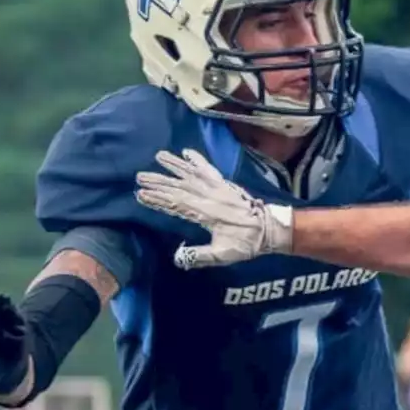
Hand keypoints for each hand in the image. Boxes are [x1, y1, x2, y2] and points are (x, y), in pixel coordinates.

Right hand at [135, 149, 292, 268]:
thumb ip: (201, 256)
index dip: (159, 199)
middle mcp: (210, 197)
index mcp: (207, 213)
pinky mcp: (225, 185)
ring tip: (159, 155)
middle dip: (159, 182)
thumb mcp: (224, 254)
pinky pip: (210, 169)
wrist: (270, 228)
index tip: (141, 194)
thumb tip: (178, 257)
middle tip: (140, 176)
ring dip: (176, 165)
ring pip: (193, 174)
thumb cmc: (246, 243)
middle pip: (180, 187)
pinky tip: (187, 152)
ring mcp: (219, 188)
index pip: (177, 204)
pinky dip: (199, 160)